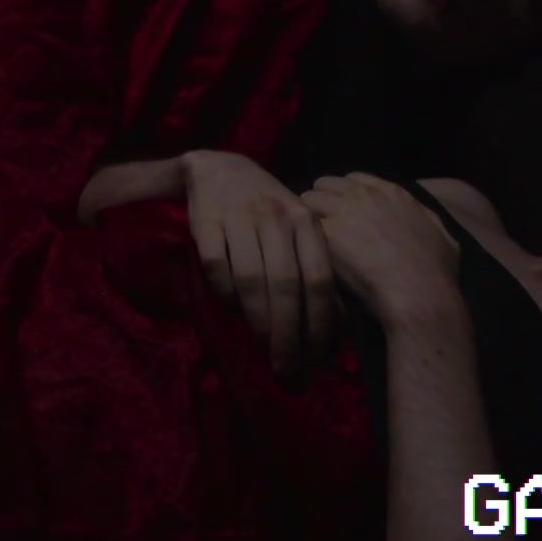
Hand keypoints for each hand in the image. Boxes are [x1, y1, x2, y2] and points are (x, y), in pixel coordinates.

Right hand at [184, 151, 336, 373]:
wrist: (219, 168)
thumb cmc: (268, 210)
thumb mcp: (298, 230)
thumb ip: (314, 270)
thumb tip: (334, 331)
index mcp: (306, 222)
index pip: (319, 280)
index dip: (321, 324)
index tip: (319, 361)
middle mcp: (277, 219)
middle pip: (285, 287)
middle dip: (288, 336)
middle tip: (289, 371)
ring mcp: (240, 219)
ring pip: (251, 281)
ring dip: (258, 323)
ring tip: (264, 350)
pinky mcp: (207, 222)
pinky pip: (216, 268)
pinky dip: (224, 294)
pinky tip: (232, 309)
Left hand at [300, 174, 462, 328]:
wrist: (419, 293)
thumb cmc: (436, 272)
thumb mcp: (445, 238)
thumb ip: (429, 222)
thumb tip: (425, 221)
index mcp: (393, 193)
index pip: (355, 179)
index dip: (345, 196)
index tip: (343, 213)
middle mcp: (366, 195)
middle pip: (326, 184)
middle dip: (321, 202)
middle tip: (319, 226)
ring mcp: (344, 210)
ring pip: (308, 198)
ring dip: (305, 217)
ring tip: (306, 240)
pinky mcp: (326, 231)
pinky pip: (300, 223)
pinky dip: (298, 236)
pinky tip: (301, 252)